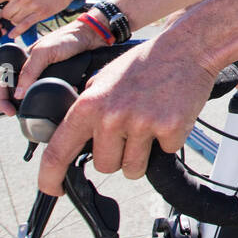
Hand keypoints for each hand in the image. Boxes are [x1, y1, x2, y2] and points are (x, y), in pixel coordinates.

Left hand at [0, 0, 77, 38]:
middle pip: (4, 13)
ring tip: (22, 18)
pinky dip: (16, 32)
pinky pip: (23, 26)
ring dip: (14, 22)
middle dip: (5, 17)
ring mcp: (30, 6)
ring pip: (13, 20)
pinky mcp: (40, 14)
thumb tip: (5, 5)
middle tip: (10, 17)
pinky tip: (12, 34)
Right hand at [8, 18, 107, 106]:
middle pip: (22, 94)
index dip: (3, 98)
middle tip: (24, 114)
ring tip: (54, 102)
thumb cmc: (66, 39)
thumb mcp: (44, 53)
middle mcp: (35, 72)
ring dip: (46, 101)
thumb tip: (17, 94)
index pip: (6, 83)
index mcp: (25, 64)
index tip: (10, 110)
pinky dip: (64, 95)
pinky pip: (60, 94)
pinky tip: (71, 92)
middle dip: (23, 104)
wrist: (92, 37)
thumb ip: (29, 71)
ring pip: (41, 96)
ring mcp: (50, 78)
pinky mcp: (65, 81)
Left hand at [36, 32, 217, 196]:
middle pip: (104, 166)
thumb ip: (89, 108)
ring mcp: (142, 123)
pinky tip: (169, 117)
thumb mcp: (104, 79)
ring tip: (150, 126)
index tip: (54, 188)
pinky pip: (165, 153)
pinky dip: (168, 141)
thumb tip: (75, 138)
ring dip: (141, 156)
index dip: (50, 177)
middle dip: (117, 156)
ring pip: (133, 168)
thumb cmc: (146, 62)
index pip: (58, 150)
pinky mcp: (170, 129)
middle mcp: (112, 116)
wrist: (187, 49)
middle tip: (130, 131)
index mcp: (90, 104)